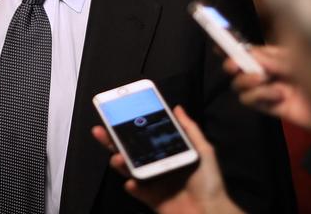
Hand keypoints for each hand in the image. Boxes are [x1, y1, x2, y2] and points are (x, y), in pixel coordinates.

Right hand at [92, 106, 241, 213]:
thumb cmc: (208, 181)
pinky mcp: (150, 198)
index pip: (145, 136)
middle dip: (114, 140)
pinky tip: (132, 182)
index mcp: (167, 152)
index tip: (118, 115)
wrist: (210, 212)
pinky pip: (136, 190)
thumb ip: (189, 129)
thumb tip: (177, 108)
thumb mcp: (203, 150)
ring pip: (129, 169)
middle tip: (100, 130)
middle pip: (131, 150)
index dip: (131, 126)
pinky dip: (132, 186)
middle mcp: (157, 164)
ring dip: (120, 162)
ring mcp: (152, 182)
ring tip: (117, 157)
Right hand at [224, 45, 310, 130]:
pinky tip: (278, 95)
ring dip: (247, 81)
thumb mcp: (298, 60)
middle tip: (235, 66)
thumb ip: (272, 58)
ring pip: (240, 84)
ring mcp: (269, 88)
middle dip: (234, 64)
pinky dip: (260, 96)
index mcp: (277, 54)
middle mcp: (270, 70)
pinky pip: (251, 100)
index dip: (232, 45)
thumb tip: (249, 54)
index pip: (249, 48)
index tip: (218, 44)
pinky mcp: (271, 106)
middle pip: (239, 66)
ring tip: (264, 80)